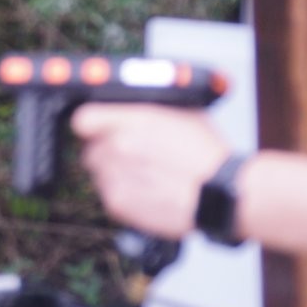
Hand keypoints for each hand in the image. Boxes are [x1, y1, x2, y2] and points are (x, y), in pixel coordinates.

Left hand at [70, 104, 229, 240]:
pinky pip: (107, 193)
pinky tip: (147, 191)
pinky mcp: (117, 203)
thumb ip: (151, 107)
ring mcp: (114, 176)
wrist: (223, 194)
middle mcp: (117, 147)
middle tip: (132, 155)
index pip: (83, 118)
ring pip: (98, 172)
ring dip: (114, 172)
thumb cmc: (209, 155)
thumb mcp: (184, 113)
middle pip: (90, 147)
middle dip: (107, 150)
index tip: (98, 128)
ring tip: (145, 175)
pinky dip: (122, 192)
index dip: (91, 124)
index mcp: (132, 121)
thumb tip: (134, 102)